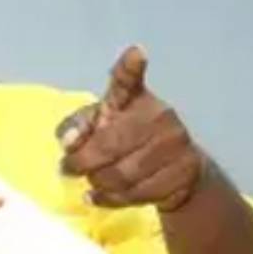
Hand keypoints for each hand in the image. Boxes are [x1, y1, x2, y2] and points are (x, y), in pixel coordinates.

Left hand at [58, 45, 205, 212]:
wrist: (178, 170)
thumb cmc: (126, 139)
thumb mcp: (97, 126)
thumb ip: (76, 127)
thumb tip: (69, 143)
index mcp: (133, 97)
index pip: (129, 79)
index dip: (130, 66)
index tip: (135, 54)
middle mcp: (158, 114)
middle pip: (109, 144)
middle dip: (82, 161)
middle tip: (69, 168)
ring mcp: (175, 143)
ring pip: (120, 174)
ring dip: (97, 183)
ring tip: (92, 182)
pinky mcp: (183, 171)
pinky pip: (137, 193)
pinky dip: (111, 199)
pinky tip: (101, 196)